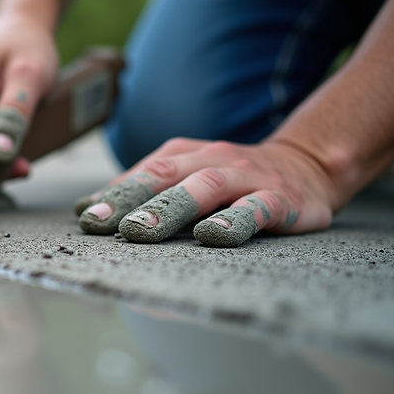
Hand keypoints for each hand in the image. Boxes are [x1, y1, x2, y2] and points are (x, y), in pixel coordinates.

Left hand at [75, 138, 339, 246]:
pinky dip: (233, 222)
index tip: (86, 216)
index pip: (144, 173)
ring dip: (170, 209)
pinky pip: (256, 209)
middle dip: (130, 200)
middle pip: (166, 178)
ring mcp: (247, 179)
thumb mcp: (185, 175)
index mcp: (184, 156)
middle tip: (101, 223)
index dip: (113, 193)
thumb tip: (87, 207)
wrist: (307, 165)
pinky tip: (212, 237)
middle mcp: (212, 161)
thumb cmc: (231, 179)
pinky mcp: (280, 200)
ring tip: (141, 231)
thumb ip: (141, 188)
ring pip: (206, 188)